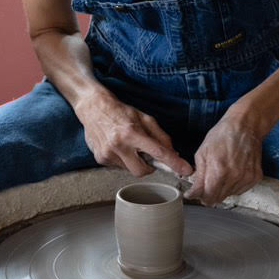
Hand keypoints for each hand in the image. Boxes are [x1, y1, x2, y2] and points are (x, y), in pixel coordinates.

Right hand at [76, 91, 192, 177]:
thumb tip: (173, 153)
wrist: (93, 108)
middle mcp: (119, 145)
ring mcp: (108, 154)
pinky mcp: (100, 159)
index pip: (158, 152)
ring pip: (130, 170)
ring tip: (128, 146)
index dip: (174, 163)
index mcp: (132, 133)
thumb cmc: (120, 111)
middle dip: (148, 167)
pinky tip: (118, 147)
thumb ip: (161, 136)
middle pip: (142, 171)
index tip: (186, 170)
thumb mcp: (144, 118)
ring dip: (134, 162)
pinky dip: (123, 160)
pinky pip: (119, 167)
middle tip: (146, 155)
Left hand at [184, 111, 264, 205]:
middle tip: (206, 183)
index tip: (194, 193)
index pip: (207, 197)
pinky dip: (233, 185)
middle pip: (218, 199)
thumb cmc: (223, 135)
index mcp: (219, 171)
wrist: (245, 126)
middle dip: (209, 194)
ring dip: (221, 189)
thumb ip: (198, 176)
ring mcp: (246, 178)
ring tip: (221, 173)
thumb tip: (194, 192)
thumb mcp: (202, 152)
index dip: (199, 196)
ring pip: (228, 195)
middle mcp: (234, 177)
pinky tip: (231, 173)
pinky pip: (240, 190)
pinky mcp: (255, 178)